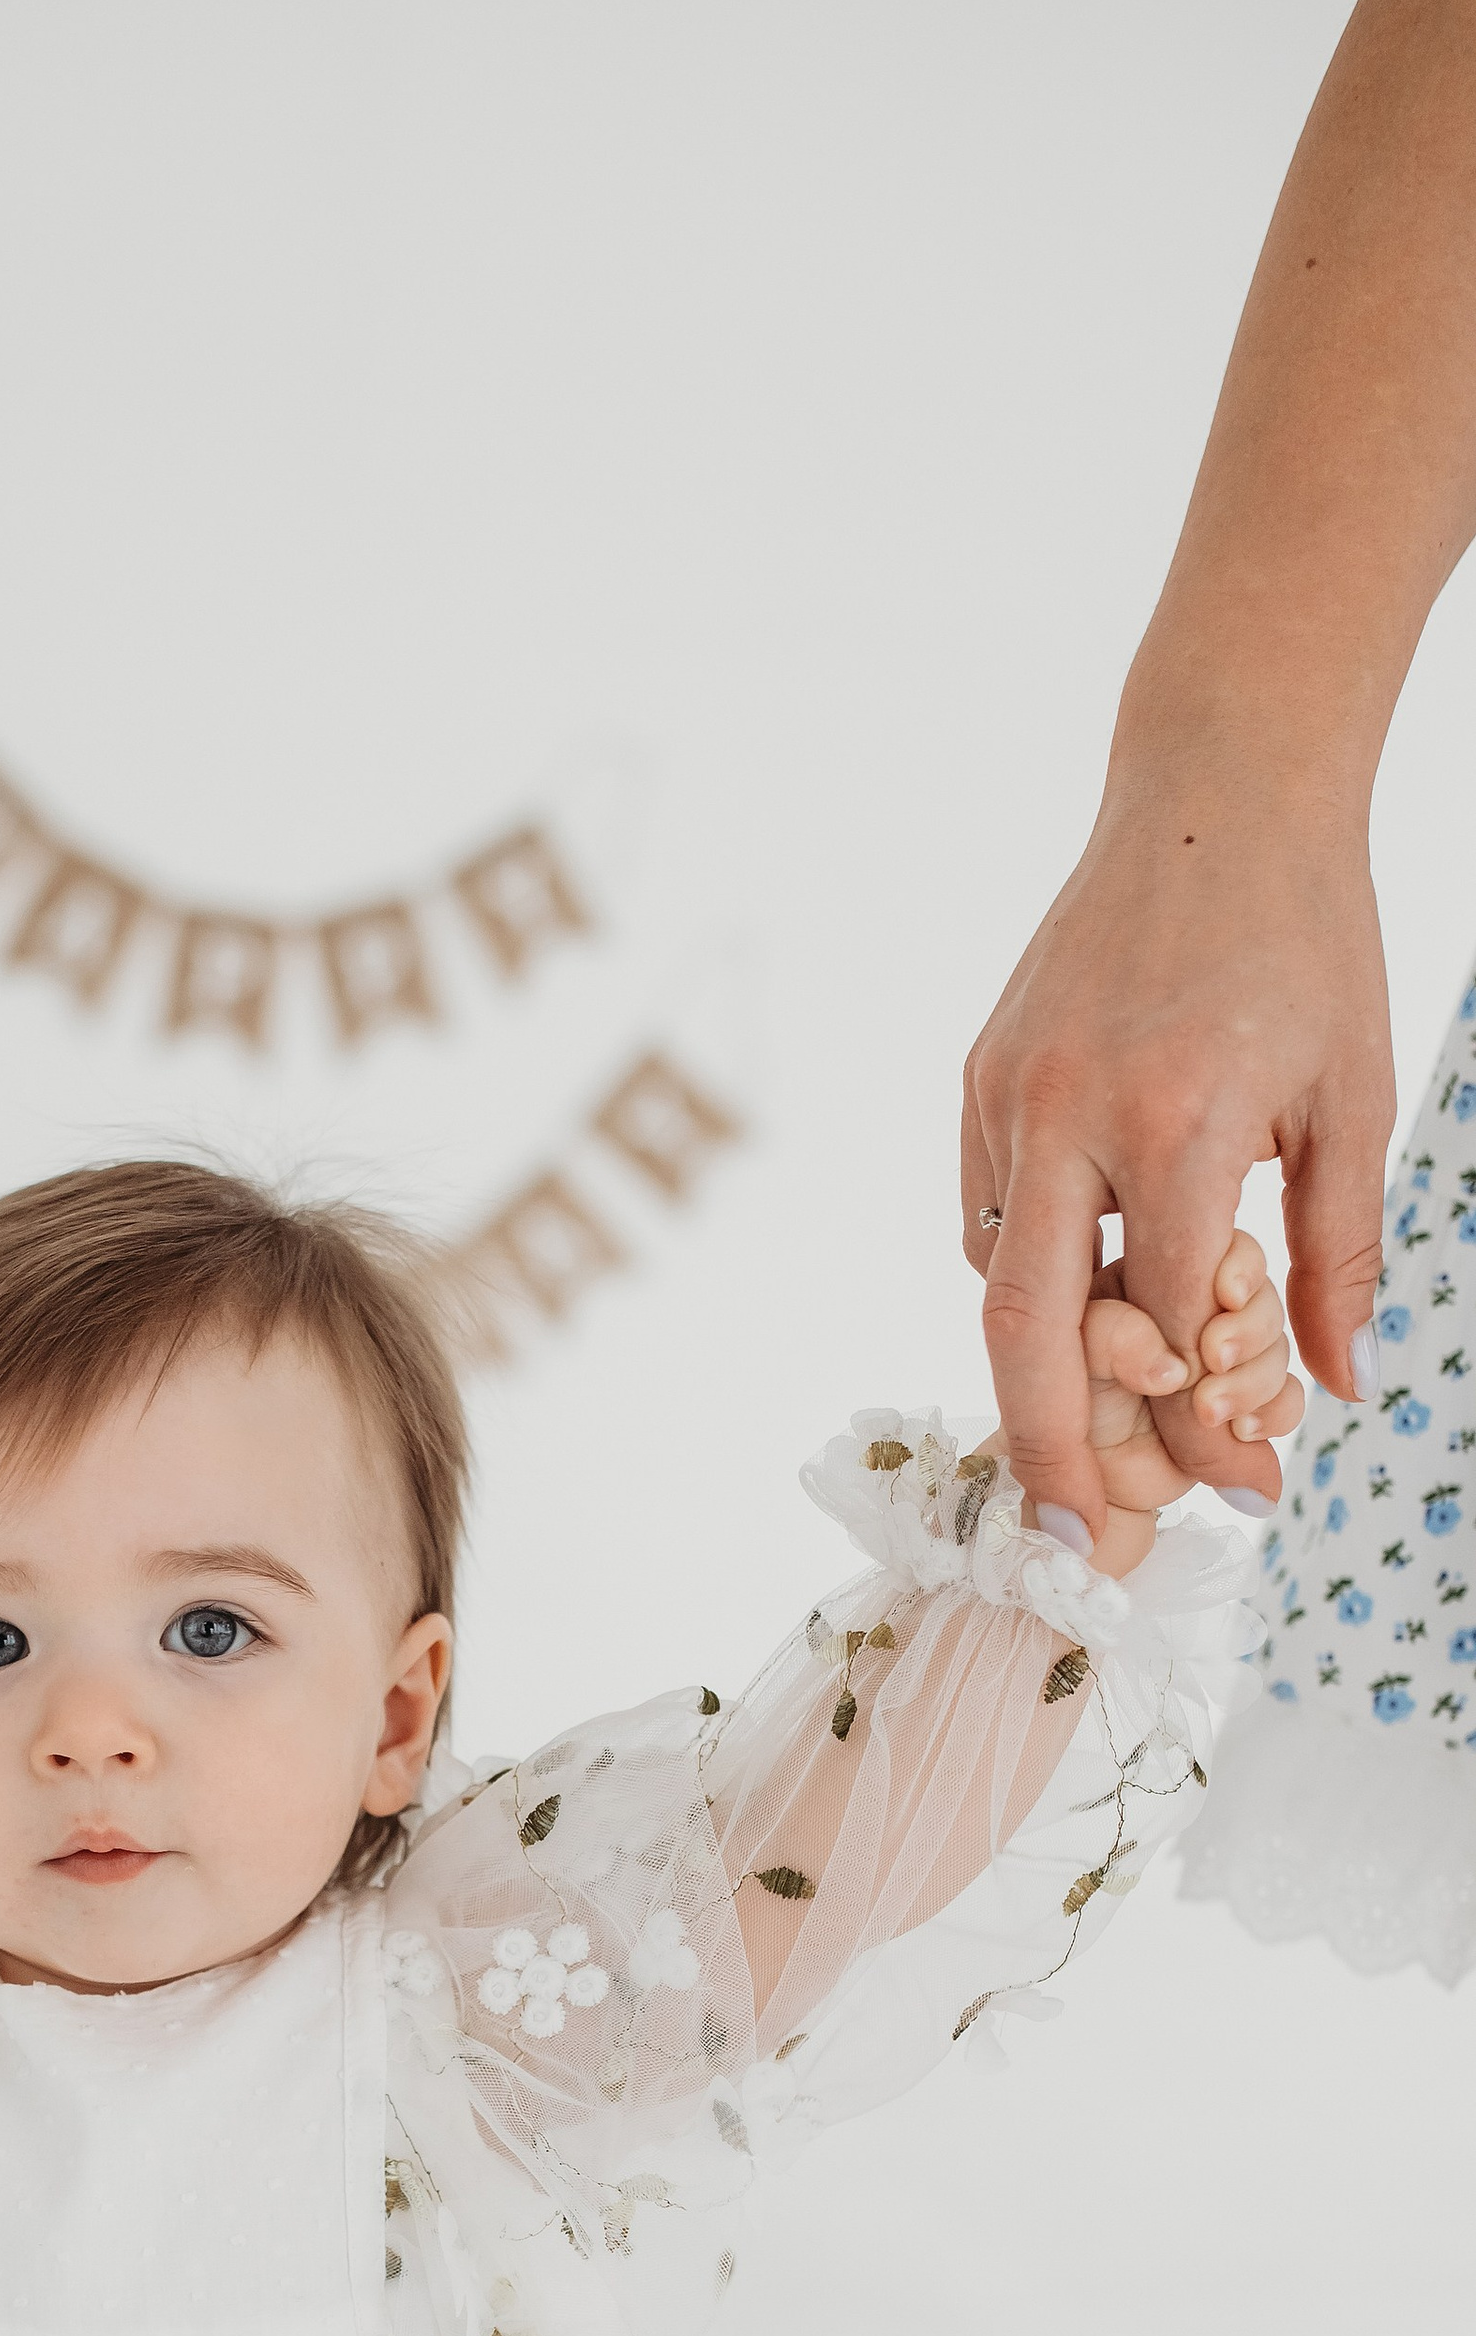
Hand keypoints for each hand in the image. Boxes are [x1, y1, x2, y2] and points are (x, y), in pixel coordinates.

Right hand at [963, 772, 1389, 1542]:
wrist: (1215, 793)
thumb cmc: (1305, 939)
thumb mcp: (1353, 1097)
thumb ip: (1339, 1254)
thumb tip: (1335, 1392)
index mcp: (1176, 1118)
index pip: (1167, 1324)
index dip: (1201, 1426)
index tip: (1242, 1488)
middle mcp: (1068, 1113)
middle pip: (1024, 1332)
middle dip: (1044, 1451)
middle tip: (1067, 1542)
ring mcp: (1007, 1094)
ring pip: (995, 1278)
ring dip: (1039, 1368)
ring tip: (1090, 1435)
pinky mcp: (980, 1078)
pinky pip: (988, 1215)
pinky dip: (1030, 1278)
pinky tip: (1083, 1299)